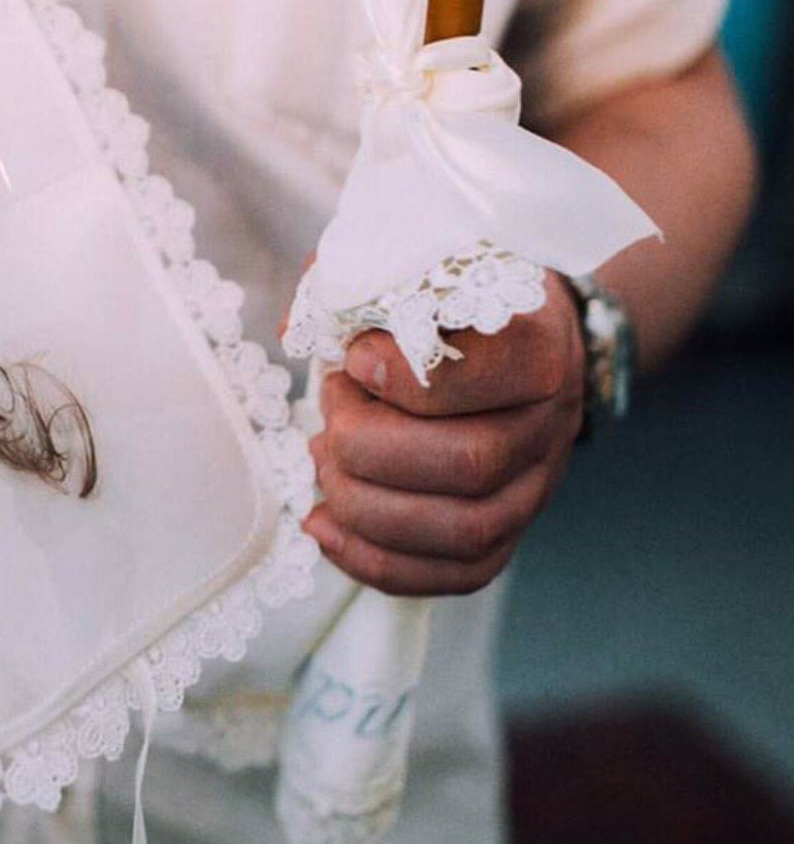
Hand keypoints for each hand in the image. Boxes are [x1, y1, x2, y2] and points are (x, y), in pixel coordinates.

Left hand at [302, 271, 584, 595]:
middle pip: (466, 464)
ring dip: (365, 504)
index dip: (403, 377)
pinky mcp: (509, 532)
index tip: (353, 358)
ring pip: (460, 529)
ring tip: (321, 459)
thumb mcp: (423, 268)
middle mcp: (549, 424)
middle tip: (329, 410)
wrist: (529, 344)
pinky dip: (377, 562)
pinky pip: (454, 574)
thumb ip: (361, 283)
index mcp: (538, 347)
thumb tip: (295, 333)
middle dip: (369, 446)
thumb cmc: (459, 304)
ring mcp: (535, 488)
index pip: (484, 377)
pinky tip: (323, 527)